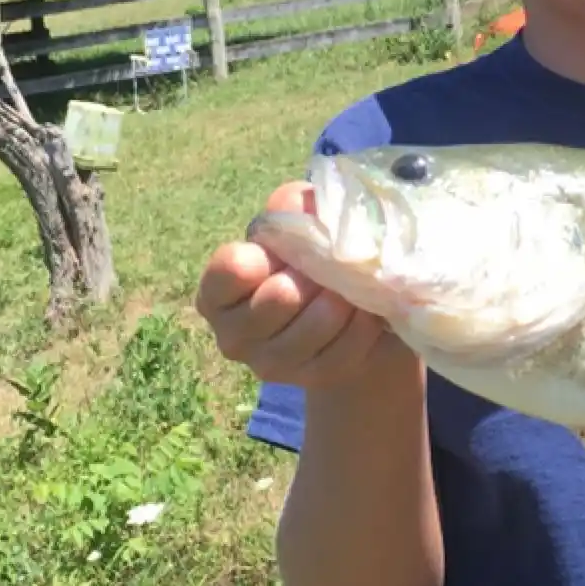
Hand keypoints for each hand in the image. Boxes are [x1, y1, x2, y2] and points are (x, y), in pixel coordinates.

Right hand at [196, 181, 410, 390]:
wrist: (346, 314)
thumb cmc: (310, 256)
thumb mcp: (297, 220)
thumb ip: (290, 207)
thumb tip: (300, 208)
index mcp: (217, 293)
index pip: (228, 273)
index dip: (260, 257)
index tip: (277, 252)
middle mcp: (233, 336)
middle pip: (278, 297)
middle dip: (313, 273)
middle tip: (328, 263)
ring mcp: (272, 363)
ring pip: (316, 324)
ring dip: (342, 296)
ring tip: (351, 282)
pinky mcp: (313, 378)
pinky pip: (346, 346)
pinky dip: (363, 322)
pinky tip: (367, 308)